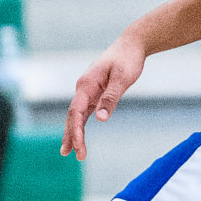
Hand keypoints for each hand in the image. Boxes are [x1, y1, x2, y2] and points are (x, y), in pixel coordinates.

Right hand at [61, 35, 145, 160]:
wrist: (132, 44)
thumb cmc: (128, 59)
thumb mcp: (122, 77)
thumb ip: (111, 97)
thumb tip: (100, 118)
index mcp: (86, 84)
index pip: (76, 112)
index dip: (75, 130)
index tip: (77, 146)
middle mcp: (83, 88)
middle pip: (73, 115)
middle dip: (71, 135)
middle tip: (68, 155)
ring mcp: (88, 90)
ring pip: (77, 114)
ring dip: (74, 132)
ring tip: (69, 151)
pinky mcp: (96, 92)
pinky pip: (85, 110)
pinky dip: (82, 123)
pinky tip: (80, 135)